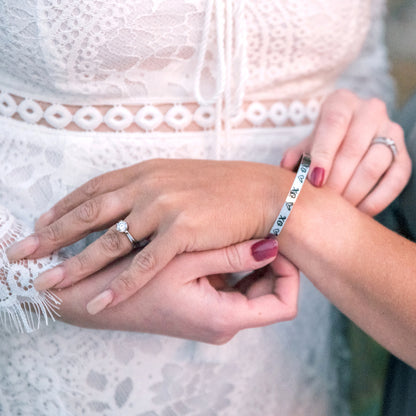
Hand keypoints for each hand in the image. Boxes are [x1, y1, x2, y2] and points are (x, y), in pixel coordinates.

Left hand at [7, 160, 291, 310]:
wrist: (264, 193)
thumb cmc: (225, 187)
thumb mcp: (180, 178)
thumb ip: (151, 188)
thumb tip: (129, 203)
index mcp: (147, 171)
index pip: (94, 190)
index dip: (64, 208)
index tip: (41, 224)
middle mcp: (149, 185)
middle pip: (90, 213)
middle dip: (52, 235)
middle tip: (21, 253)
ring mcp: (165, 207)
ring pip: (110, 241)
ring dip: (76, 264)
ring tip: (48, 282)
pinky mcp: (184, 231)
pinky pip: (145, 263)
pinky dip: (121, 283)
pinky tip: (101, 300)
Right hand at [54, 238, 298, 342]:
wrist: (95, 303)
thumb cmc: (135, 288)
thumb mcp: (185, 264)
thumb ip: (231, 256)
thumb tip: (273, 246)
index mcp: (224, 319)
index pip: (284, 305)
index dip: (288, 275)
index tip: (276, 245)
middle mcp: (223, 324)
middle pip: (269, 294)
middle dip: (268, 264)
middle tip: (258, 229)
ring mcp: (212, 316)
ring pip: (250, 286)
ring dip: (248, 260)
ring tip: (237, 229)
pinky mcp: (201, 304)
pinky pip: (231, 285)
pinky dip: (231, 264)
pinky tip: (218, 239)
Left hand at [281, 89, 410, 215]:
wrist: (349, 139)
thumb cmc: (323, 143)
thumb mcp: (307, 143)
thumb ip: (296, 154)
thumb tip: (285, 167)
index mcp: (342, 102)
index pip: (334, 123)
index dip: (323, 153)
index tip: (315, 180)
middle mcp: (370, 111)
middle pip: (354, 147)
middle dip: (337, 179)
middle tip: (324, 201)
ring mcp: (391, 131)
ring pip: (375, 164)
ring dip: (355, 191)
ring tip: (338, 208)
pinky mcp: (404, 155)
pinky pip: (396, 180)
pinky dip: (377, 200)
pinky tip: (359, 212)